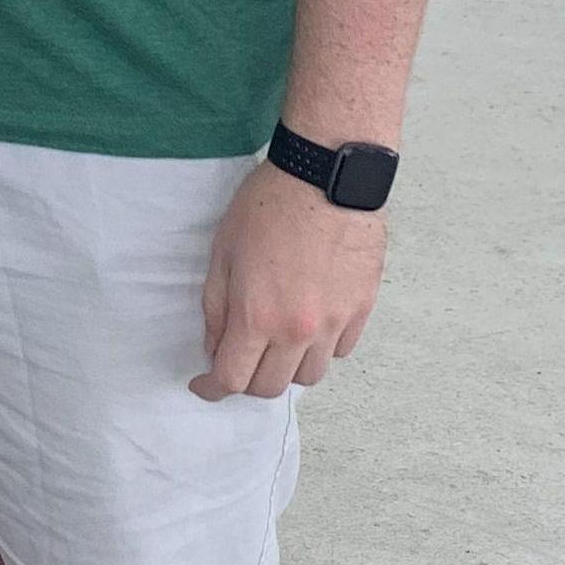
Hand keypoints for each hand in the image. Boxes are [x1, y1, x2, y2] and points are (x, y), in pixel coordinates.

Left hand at [192, 160, 388, 401]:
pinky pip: (340, 350)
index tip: (203, 385)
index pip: (232, 380)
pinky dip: (320, 349)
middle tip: (238, 359)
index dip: (211, 389)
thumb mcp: (223, 252)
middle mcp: (299, 330)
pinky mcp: (361, 308)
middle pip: (271, 387)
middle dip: (247, 381)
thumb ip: (216, 308)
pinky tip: (309, 325)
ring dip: (286, 369)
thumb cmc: (270, 205)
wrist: (327, 176)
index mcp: (258, 317)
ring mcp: (334, 322)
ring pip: (310, 376)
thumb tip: (216, 346)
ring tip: (276, 343)